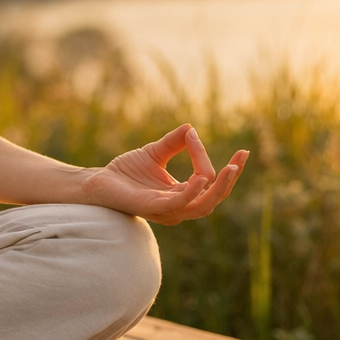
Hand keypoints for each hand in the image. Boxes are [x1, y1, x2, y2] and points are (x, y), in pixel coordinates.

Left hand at [81, 124, 248, 225]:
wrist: (98, 182)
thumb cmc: (126, 172)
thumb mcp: (155, 152)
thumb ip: (174, 142)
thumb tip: (191, 128)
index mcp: (182, 195)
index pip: (211, 185)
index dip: (224, 167)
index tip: (228, 147)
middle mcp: (178, 207)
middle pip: (213, 199)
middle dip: (230, 180)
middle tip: (241, 159)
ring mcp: (166, 211)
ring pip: (202, 206)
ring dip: (218, 188)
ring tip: (230, 168)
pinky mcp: (152, 209)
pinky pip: (178, 205)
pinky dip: (192, 192)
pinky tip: (201, 177)